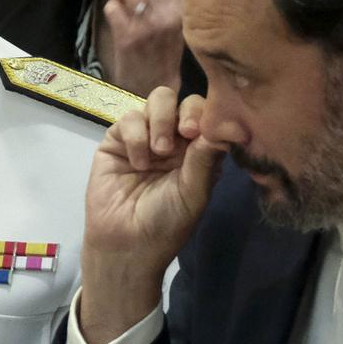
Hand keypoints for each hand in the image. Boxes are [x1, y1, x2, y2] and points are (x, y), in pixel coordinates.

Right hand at [77, 89, 221, 343]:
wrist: (126, 244)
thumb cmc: (167, 223)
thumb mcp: (194, 193)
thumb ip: (206, 158)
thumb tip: (226, 125)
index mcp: (198, 151)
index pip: (207, 115)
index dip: (207, 115)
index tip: (203, 132)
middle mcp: (174, 139)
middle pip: (183, 99)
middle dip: (184, 112)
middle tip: (185, 134)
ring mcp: (145, 136)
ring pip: (157, 100)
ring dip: (160, 121)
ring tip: (159, 152)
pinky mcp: (117, 140)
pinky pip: (129, 118)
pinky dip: (136, 136)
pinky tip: (138, 162)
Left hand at [100, 0, 184, 98]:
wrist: (155, 87)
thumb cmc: (164, 54)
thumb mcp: (175, 24)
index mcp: (178, 11)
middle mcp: (164, 17)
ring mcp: (145, 28)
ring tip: (120, 0)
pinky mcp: (126, 38)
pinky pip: (112, 8)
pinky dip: (110, 9)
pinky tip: (116, 18)